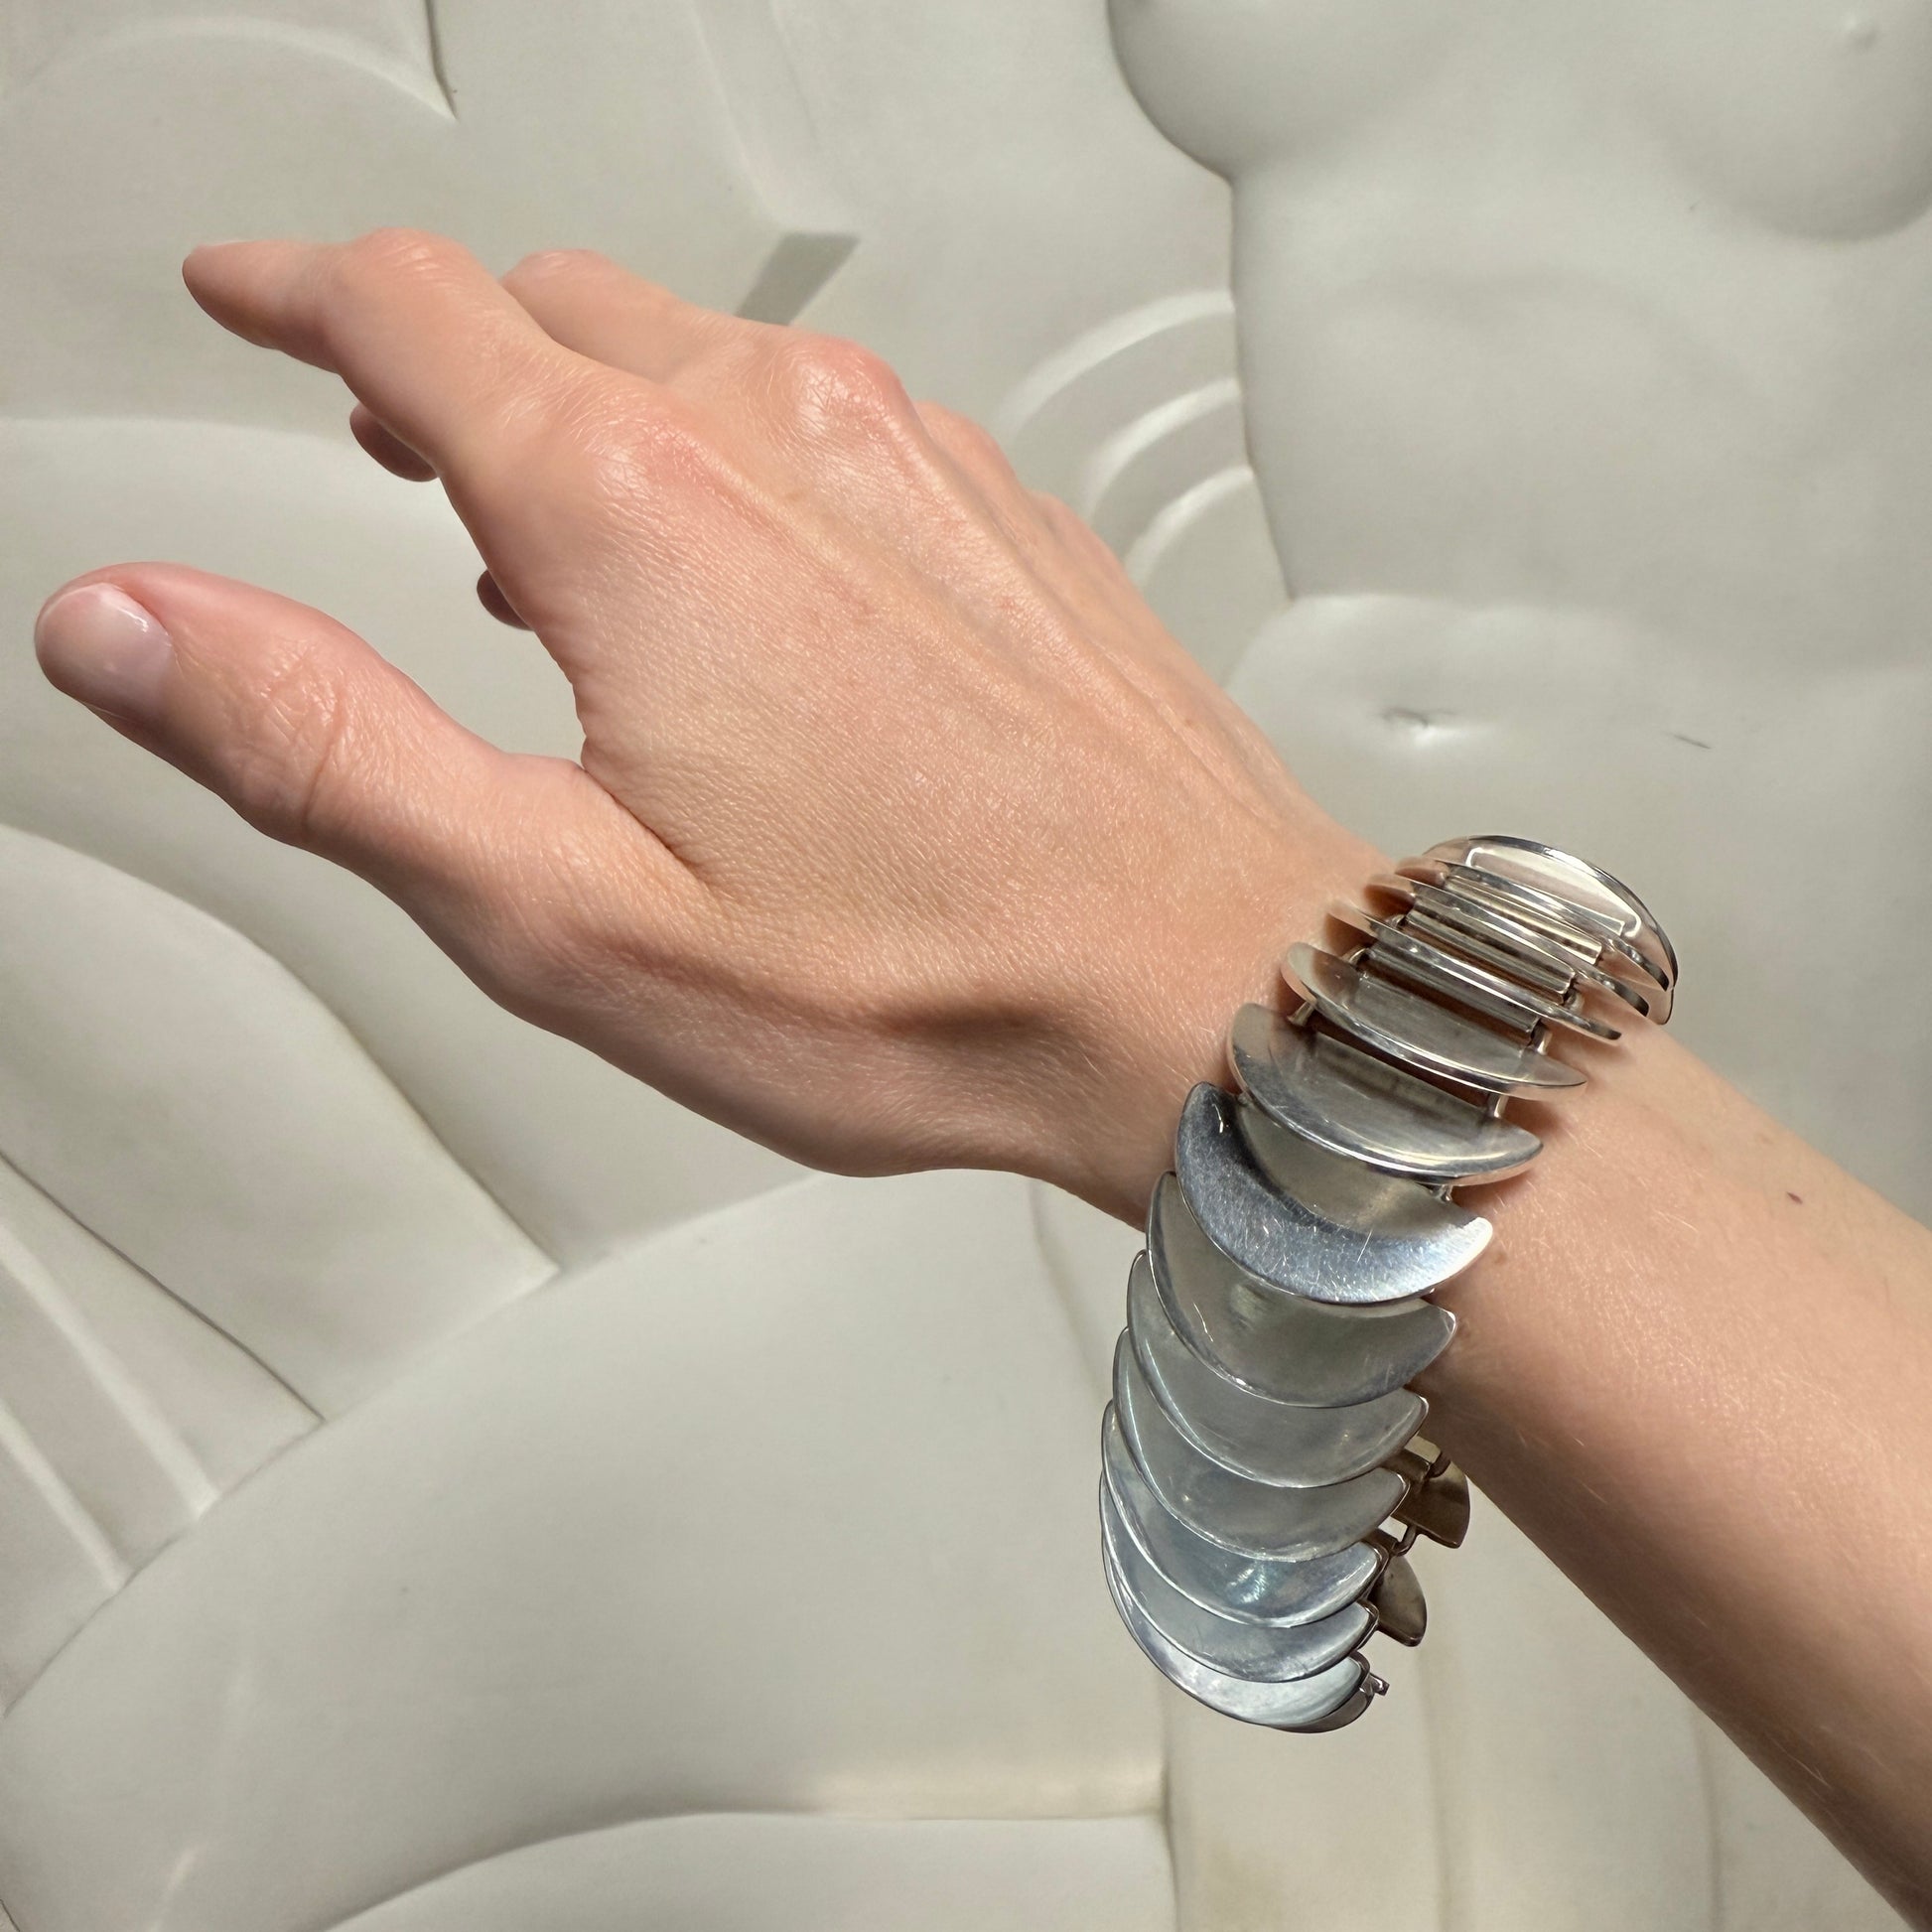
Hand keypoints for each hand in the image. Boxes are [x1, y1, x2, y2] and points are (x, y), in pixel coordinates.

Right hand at [33, 230, 1367, 1220]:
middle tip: (376, 414)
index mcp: (641, 514)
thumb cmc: (923, 982)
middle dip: (435, 349)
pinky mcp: (997, 512)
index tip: (249, 298)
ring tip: (532, 509)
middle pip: (553, 308)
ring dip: (583, 399)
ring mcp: (913, 462)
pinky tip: (737, 569)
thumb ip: (324, 747)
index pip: (408, 312)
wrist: (1197, 985)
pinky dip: (729, 448)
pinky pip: (825, 420)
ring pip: (695, 352)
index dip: (297, 293)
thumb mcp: (560, 912)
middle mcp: (787, 439)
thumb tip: (129, 624)